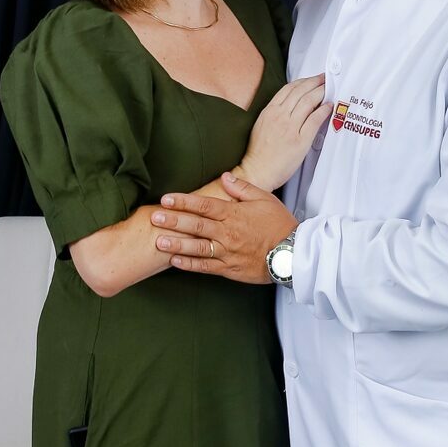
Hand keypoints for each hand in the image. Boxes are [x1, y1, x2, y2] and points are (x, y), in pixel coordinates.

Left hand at [151, 171, 296, 282]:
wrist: (292, 254)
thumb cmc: (279, 224)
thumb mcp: (264, 199)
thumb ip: (242, 188)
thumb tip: (225, 177)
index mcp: (234, 214)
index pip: (204, 205)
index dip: (184, 201)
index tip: (167, 199)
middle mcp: (227, 233)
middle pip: (196, 225)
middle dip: (173, 221)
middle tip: (155, 217)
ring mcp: (227, 252)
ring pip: (197, 247)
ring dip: (177, 244)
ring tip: (158, 241)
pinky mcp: (229, 268)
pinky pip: (206, 267)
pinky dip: (189, 264)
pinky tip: (174, 261)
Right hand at [240, 74, 331, 190]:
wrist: (257, 171)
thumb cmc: (258, 153)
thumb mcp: (261, 125)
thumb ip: (274, 113)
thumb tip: (290, 106)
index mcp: (269, 111)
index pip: (288, 88)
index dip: (303, 81)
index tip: (311, 78)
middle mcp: (279, 116)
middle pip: (300, 91)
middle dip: (315, 82)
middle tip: (324, 78)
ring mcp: (290, 127)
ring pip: (308, 101)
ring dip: (321, 92)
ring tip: (328, 89)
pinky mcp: (300, 140)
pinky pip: (315, 120)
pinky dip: (324, 110)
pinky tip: (329, 107)